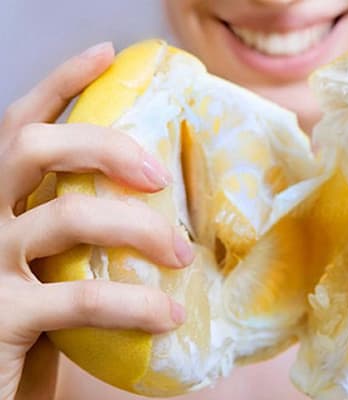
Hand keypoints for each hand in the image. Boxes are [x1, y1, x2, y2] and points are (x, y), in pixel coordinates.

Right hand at [0, 42, 192, 399]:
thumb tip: (164, 209)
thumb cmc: (35, 325)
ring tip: (185, 254)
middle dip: (104, 145)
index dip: (59, 84)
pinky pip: (80, 298)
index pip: (19, 125)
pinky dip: (135, 304)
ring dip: (139, 228)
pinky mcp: (1, 317)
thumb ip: (83, 233)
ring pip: (66, 216)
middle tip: (160, 174)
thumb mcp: (54, 265)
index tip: (106, 54)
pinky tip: (170, 315)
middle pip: (33, 148)